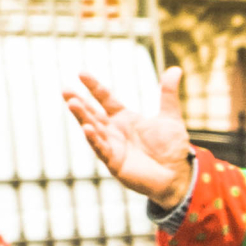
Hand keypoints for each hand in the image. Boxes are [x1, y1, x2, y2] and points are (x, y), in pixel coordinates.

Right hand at [63, 65, 194, 207]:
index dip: (94, 86)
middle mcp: (114, 131)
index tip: (81, 73)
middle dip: (79, 102)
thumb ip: (168, 94)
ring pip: (93, 129)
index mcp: (124, 118)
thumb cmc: (172, 149)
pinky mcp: (115, 163)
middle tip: (65, 90)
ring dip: (82, 118)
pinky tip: (87, 129)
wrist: (179, 176)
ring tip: (71, 103)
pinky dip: (95, 140)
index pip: (105, 98)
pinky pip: (102, 150)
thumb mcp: (170, 118)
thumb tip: (175, 69)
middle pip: (93, 113)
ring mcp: (113, 147)